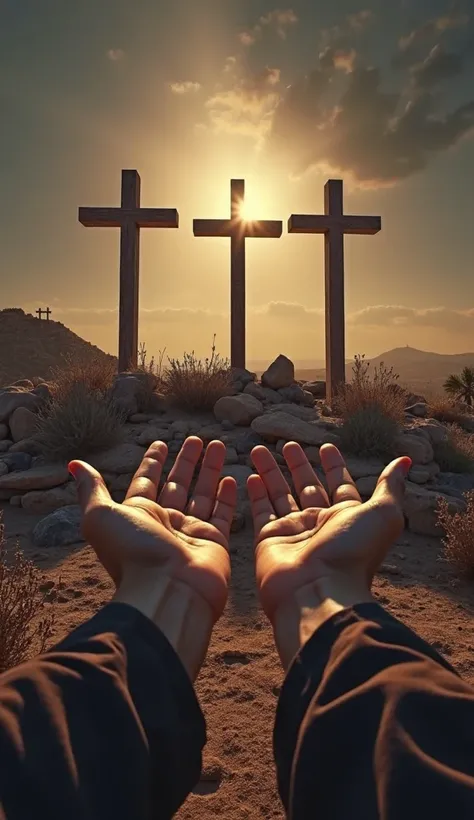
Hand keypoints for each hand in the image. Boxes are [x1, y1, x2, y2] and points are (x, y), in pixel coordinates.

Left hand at [69, 437, 236, 677]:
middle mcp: (164, 523)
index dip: (153, 462)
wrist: (168, 590)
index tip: (160, 443)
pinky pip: (222, 514)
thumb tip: (74, 465)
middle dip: (186, 461)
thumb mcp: (101, 516)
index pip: (147, 482)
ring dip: (210, 469)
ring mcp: (190, 533)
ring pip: (202, 494)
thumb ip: (92, 489)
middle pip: (177, 484)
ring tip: (219, 444)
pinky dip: (227, 496)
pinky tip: (232, 477)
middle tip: (196, 438)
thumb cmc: (133, 552)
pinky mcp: (214, 542)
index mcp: (138, 515)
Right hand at [248, 442, 410, 665]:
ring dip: (271, 472)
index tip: (326, 446)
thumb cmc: (353, 553)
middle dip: (298, 465)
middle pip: (307, 487)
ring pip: (280, 494)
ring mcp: (293, 532)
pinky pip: (262, 511)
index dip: (334, 466)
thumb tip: (405, 461)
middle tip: (288, 444)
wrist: (318, 592)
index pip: (339, 485)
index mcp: (347, 518)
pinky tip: (250, 475)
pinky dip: (256, 493)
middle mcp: (319, 524)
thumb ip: (390, 486)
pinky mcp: (269, 540)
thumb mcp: (382, 514)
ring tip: (259, 449)